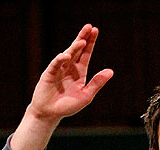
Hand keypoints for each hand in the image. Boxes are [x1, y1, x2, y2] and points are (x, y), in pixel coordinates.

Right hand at [11, 24, 112, 149]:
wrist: (50, 113)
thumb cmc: (68, 105)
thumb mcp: (86, 95)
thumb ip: (97, 83)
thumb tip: (111, 71)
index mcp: (79, 72)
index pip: (86, 54)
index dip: (90, 43)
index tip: (95, 30)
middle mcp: (69, 68)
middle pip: (77, 50)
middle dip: (83, 38)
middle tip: (90, 27)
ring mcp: (58, 69)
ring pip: (68, 55)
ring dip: (74, 48)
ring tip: (82, 41)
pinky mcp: (49, 74)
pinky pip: (55, 64)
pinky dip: (61, 59)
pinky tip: (67, 56)